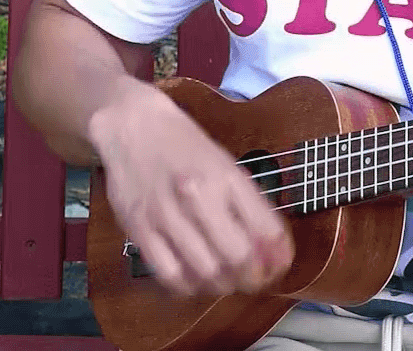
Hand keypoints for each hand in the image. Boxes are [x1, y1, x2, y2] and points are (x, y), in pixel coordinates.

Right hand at [89, 88, 293, 297]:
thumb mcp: (226, 165)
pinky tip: (195, 280)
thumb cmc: (186, 146)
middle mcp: (198, 195)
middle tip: (253, 279)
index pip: (265, 229)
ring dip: (223, 286)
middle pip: (237, 257)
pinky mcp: (139, 229)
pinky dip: (188, 286)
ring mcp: (166, 214)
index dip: (278, 258)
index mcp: (226, 177)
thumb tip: (273, 250)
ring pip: (205, 272)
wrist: (134, 126)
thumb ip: (249, 206)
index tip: (278, 266)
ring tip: (226, 281)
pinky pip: (169, 274)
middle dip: (253, 278)